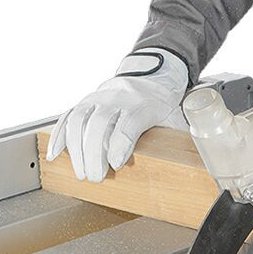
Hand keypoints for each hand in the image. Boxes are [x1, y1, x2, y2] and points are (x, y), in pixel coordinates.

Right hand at [46, 50, 188, 181]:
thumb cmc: (164, 105)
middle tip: (96, 177)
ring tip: (81, 173)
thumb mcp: (177, 118)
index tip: (117, 164)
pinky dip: (59, 136)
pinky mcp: (85, 102)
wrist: (152, 76)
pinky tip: (55, 154)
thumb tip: (198, 166)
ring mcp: (98, 99)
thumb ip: (180, 139)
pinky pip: (68, 117)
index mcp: (143, 104)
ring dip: (77, 150)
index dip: (121, 143)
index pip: (129, 122)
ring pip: (80, 120)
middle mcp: (118, 99)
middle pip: (100, 124)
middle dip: (95, 153)